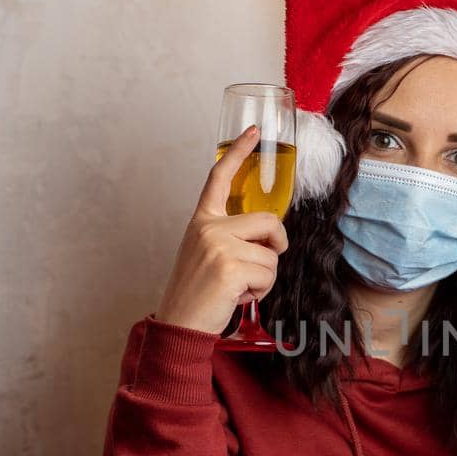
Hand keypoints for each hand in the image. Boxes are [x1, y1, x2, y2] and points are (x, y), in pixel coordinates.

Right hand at [154, 124, 290, 335]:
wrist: (180, 323)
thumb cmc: (198, 293)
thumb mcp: (208, 253)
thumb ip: (231, 236)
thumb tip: (269, 235)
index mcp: (203, 220)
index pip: (219, 177)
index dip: (238, 152)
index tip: (254, 132)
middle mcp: (208, 227)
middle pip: (270, 221)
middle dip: (276, 246)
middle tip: (258, 268)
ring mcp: (218, 244)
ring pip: (272, 253)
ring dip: (265, 277)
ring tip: (238, 287)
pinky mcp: (230, 266)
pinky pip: (269, 273)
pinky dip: (261, 291)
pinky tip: (237, 296)